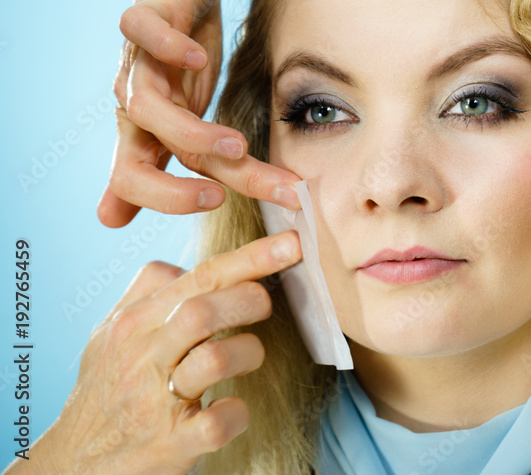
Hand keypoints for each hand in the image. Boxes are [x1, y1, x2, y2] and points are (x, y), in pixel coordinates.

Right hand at [31, 232, 301, 473]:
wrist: (73, 466)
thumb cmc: (105, 393)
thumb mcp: (111, 336)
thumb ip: (145, 295)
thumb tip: (184, 263)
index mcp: (134, 324)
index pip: (200, 276)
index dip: (251, 258)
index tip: (291, 244)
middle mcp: (142, 357)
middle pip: (204, 309)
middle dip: (249, 299)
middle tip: (266, 306)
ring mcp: (154, 402)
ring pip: (214, 359)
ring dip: (249, 351)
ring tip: (249, 357)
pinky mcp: (169, 445)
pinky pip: (218, 421)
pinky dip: (238, 412)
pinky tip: (234, 407)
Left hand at [97, 0, 300, 227]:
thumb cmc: (184, 54)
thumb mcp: (184, 115)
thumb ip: (167, 166)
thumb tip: (108, 221)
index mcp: (143, 129)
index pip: (135, 180)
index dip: (169, 200)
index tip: (221, 203)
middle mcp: (134, 100)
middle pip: (135, 157)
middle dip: (174, 188)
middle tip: (220, 197)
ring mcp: (138, 58)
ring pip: (143, 104)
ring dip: (189, 131)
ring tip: (237, 143)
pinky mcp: (150, 12)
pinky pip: (141, 29)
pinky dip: (169, 48)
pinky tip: (201, 58)